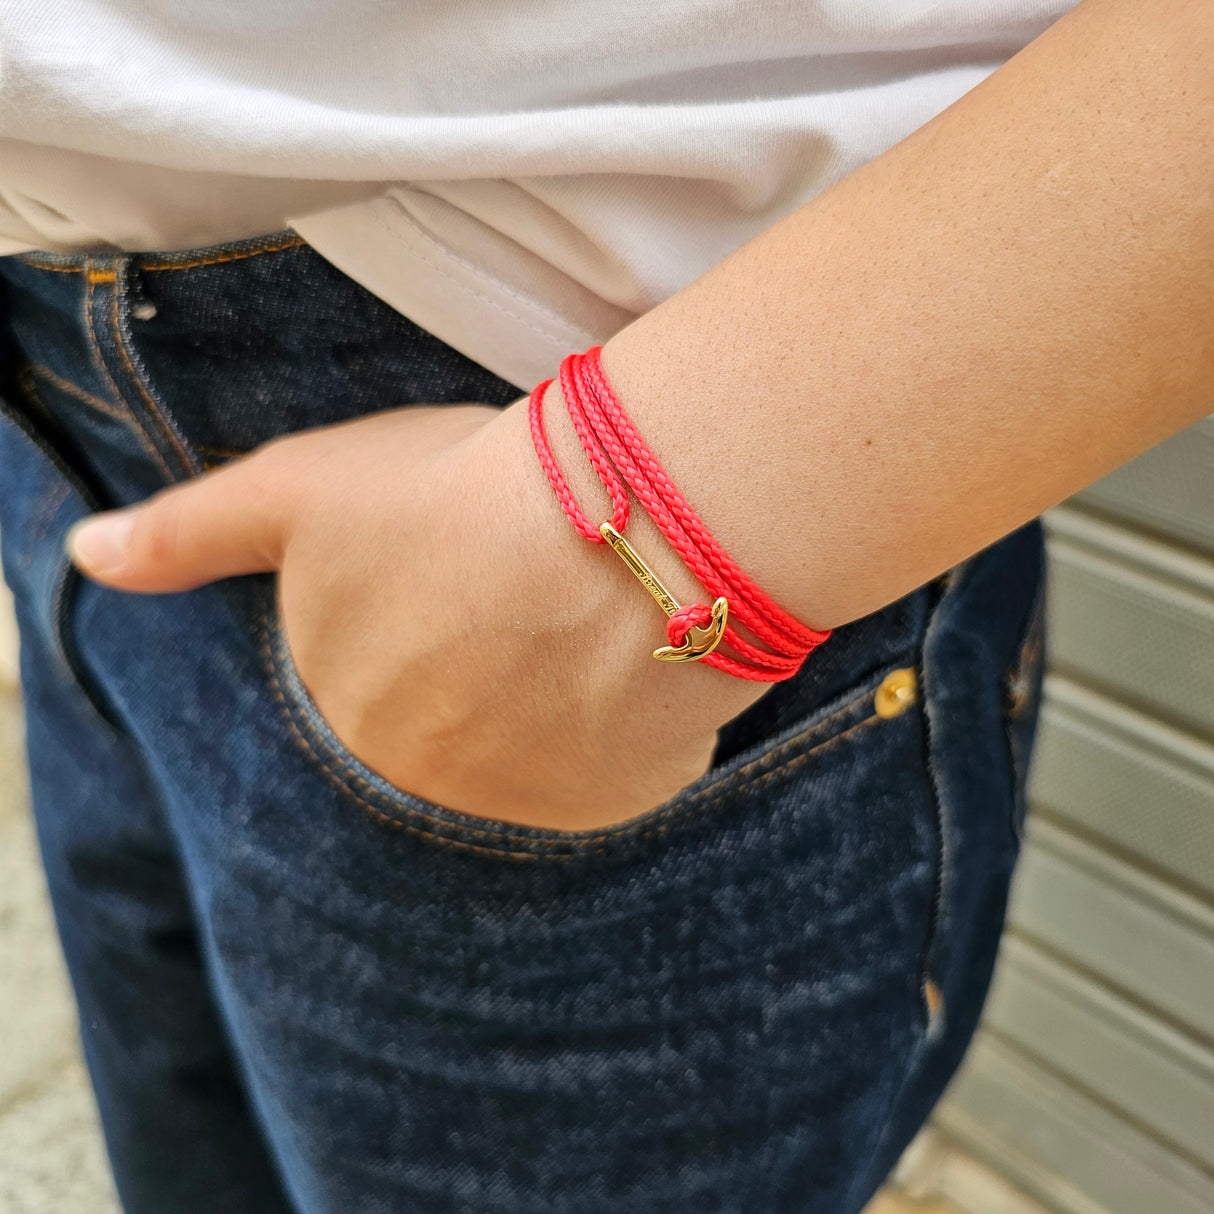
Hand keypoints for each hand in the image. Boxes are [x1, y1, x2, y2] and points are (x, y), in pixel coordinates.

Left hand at [65, 394, 767, 829]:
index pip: (373, 683)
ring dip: (551, 692)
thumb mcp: (298, 491)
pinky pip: (615, 764)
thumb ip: (190, 533)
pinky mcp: (620, 802)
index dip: (419, 615)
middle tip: (524, 584)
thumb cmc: (449, 498)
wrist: (616, 537)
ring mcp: (529, 804)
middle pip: (450, 726)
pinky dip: (621, 716)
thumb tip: (90, 560)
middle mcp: (428, 785)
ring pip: (535, 747)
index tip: (458, 571)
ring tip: (585, 608)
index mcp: (348, 716)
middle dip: (479, 663)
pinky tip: (633, 652)